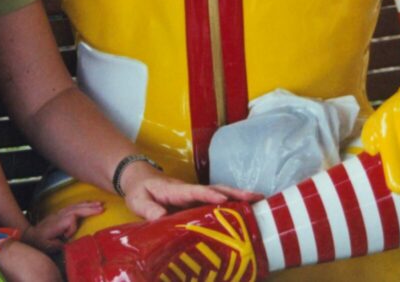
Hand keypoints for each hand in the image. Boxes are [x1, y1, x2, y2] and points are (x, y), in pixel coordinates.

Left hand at [22, 201, 103, 251]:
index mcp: (57, 223)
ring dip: (87, 205)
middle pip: (76, 209)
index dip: (72, 228)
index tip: (67, 237)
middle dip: (89, 209)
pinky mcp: (61, 213)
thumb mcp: (46, 246)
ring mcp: (60, 213)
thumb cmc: (39, 241)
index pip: (70, 220)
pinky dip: (82, 204)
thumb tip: (66, 242)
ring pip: (75, 206)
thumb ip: (57, 244)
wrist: (31, 234)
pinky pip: (73, 206)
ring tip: (99, 204)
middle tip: (101, 208)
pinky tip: (89, 204)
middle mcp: (59, 216)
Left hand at [119, 162, 261, 220]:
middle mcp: (190, 191)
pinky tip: (247, 211)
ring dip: (239, 198)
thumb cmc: (139, 191)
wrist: (139, 181)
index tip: (222, 199)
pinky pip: (217, 203)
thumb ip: (148, 209)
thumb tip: (162, 218)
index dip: (208, 194)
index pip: (194, 191)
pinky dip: (233, 205)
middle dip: (235, 193)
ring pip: (220, 194)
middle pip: (215, 189)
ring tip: (260, 202)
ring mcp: (195, 196)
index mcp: (175, 190)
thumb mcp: (138, 201)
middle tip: (256, 197)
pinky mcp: (197, 202)